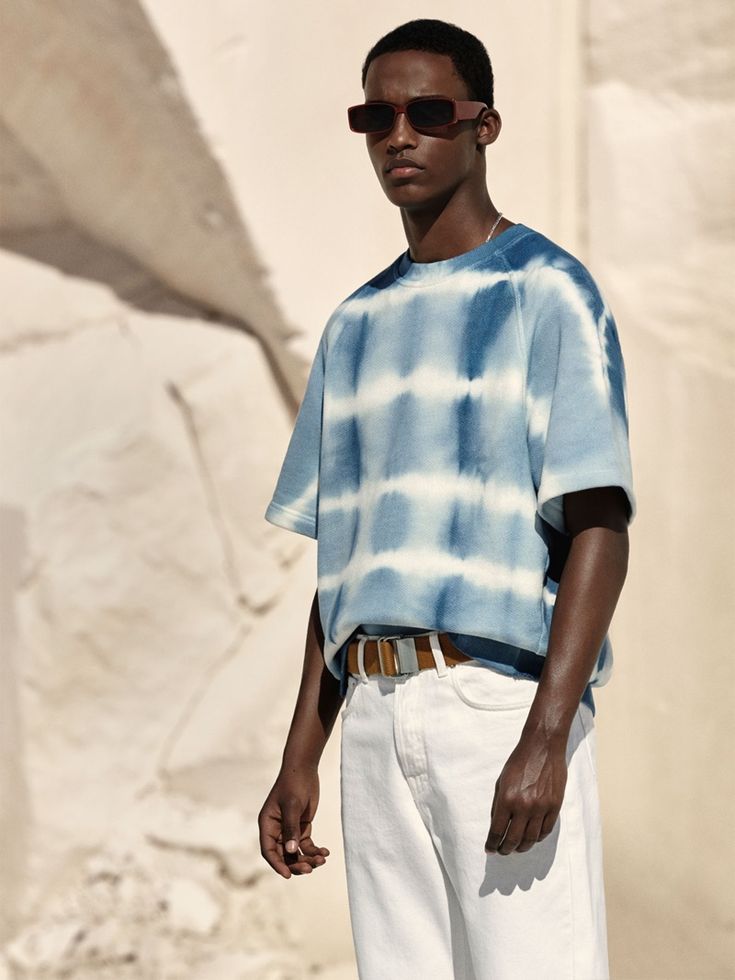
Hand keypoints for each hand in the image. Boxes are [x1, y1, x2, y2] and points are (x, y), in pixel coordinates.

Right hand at [258, 767, 330, 877]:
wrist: (304, 769)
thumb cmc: (293, 784)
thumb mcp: (292, 806)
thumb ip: (291, 828)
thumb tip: (292, 851)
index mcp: (267, 825)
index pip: (269, 851)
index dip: (277, 864)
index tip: (288, 875)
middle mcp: (276, 830)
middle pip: (284, 855)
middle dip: (296, 864)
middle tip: (310, 868)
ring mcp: (289, 830)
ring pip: (296, 853)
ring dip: (308, 858)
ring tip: (322, 860)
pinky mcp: (301, 827)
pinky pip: (306, 845)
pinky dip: (315, 851)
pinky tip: (326, 852)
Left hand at [484, 731, 567, 854]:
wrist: (542, 748)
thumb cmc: (519, 763)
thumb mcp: (501, 781)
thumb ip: (498, 804)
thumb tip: (496, 827)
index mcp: (507, 799)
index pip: (497, 831)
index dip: (492, 844)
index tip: (489, 849)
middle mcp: (524, 806)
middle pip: (513, 839)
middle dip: (505, 849)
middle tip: (502, 851)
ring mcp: (541, 807)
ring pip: (531, 839)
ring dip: (522, 847)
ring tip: (516, 848)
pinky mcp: (554, 806)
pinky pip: (545, 831)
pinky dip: (537, 838)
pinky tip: (531, 839)